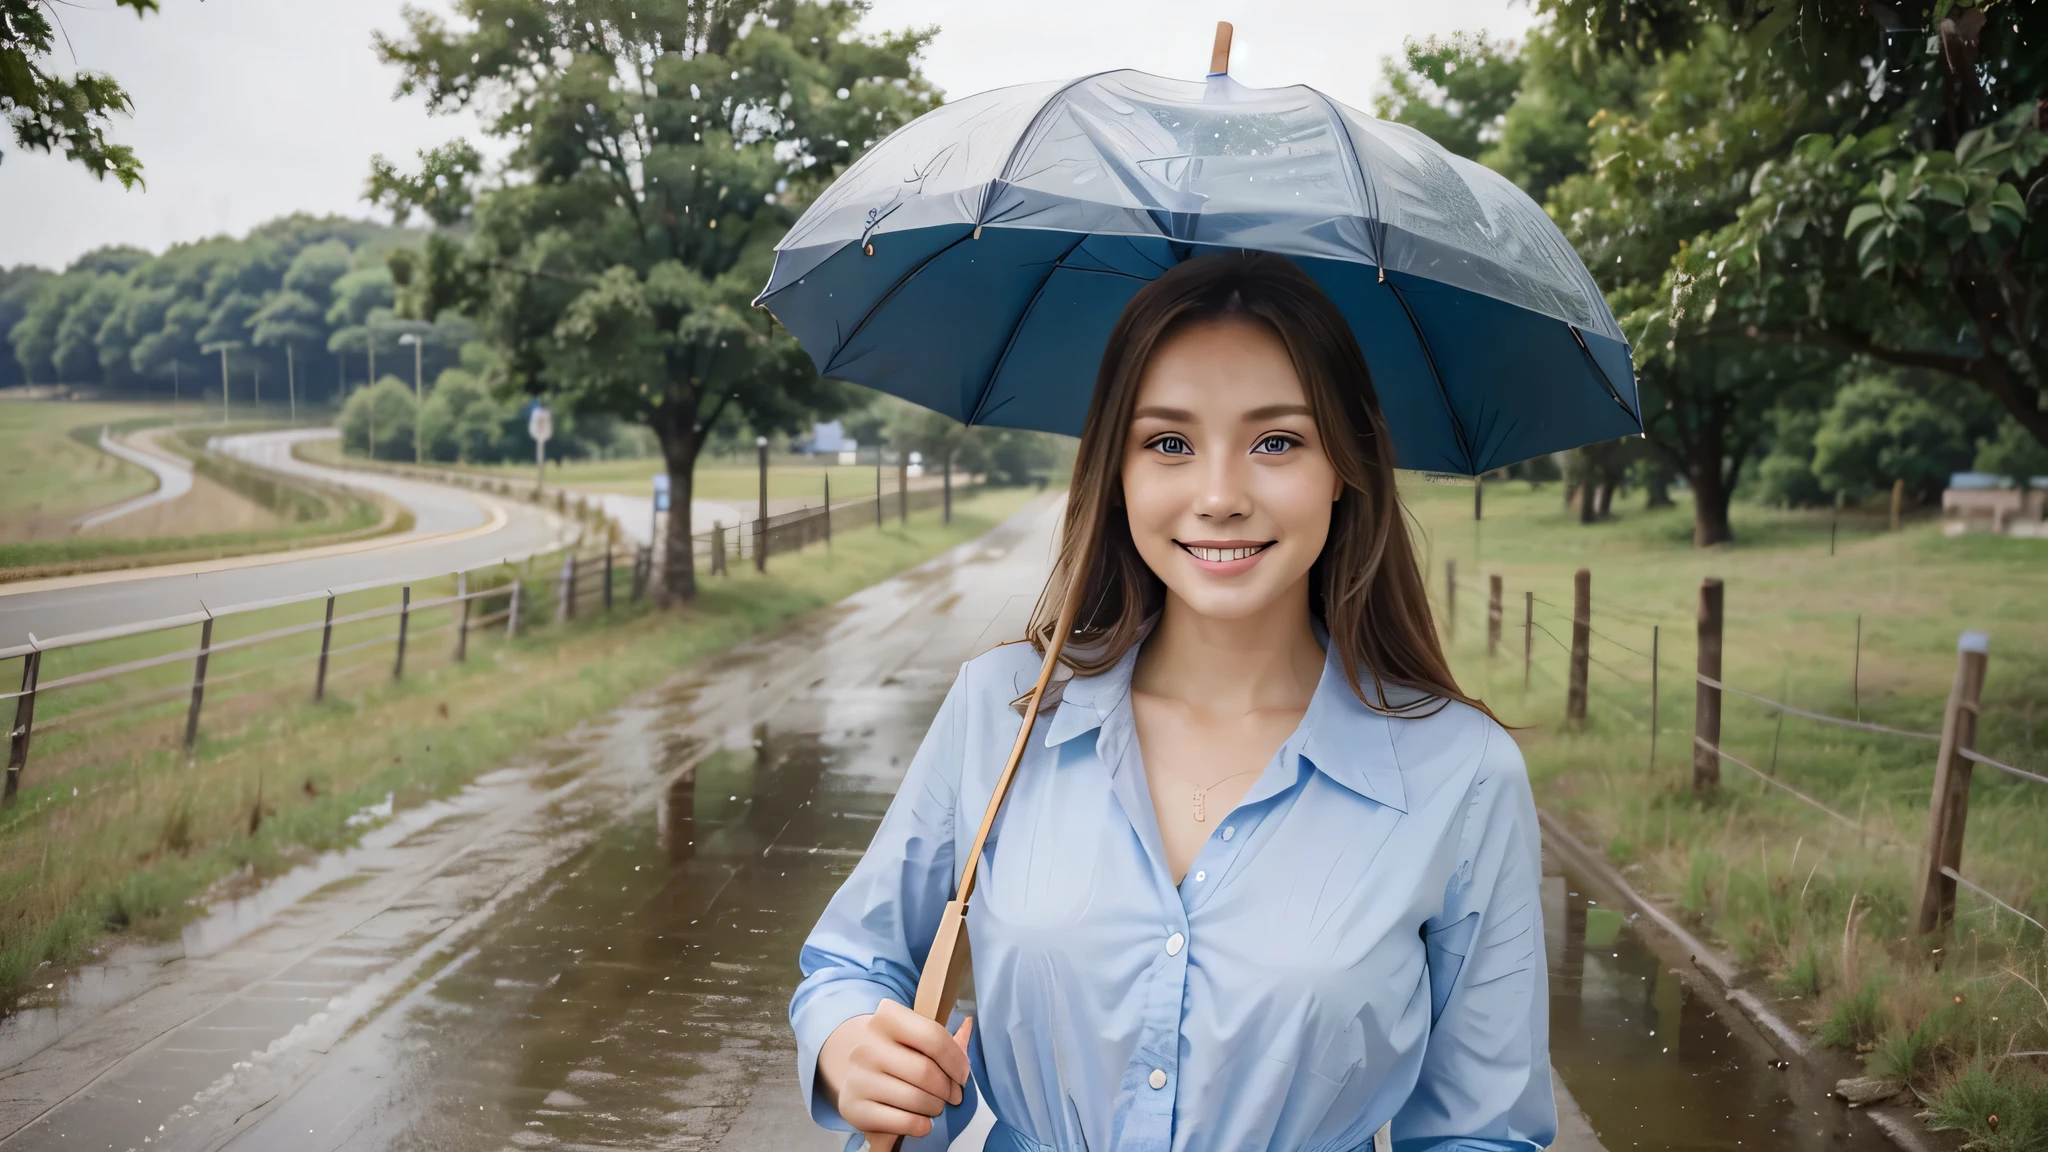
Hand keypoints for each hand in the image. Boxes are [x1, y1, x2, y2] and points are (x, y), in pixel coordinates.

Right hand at [817, 1000, 973, 1138]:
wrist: (853, 1074)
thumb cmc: (895, 1054)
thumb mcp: (915, 1039)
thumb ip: (942, 1038)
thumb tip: (970, 1025)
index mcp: (885, 1019)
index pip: (932, 1037)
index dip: (956, 1060)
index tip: (962, 1074)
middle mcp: (866, 1047)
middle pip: (925, 1071)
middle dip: (948, 1089)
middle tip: (953, 1096)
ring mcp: (857, 1078)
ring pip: (916, 1099)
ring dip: (935, 1108)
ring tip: (935, 1106)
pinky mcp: (853, 1108)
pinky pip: (903, 1122)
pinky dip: (921, 1126)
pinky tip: (922, 1122)